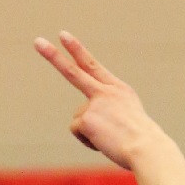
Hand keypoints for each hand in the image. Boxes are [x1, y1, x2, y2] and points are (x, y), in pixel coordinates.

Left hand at [35, 33, 161, 172]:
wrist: (147, 148)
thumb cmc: (143, 143)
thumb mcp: (130, 119)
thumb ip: (109, 113)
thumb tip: (87, 123)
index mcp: (118, 90)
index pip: (92, 66)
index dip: (77, 50)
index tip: (63, 35)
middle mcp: (106, 92)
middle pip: (74, 72)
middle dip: (54, 56)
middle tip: (37, 42)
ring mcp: (95, 103)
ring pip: (79, 119)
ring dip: (90, 133)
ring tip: (110, 138)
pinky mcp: (87, 118)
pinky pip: (78, 132)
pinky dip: (88, 141)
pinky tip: (104, 142)